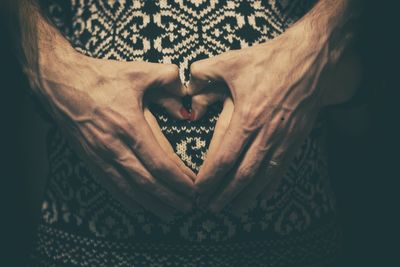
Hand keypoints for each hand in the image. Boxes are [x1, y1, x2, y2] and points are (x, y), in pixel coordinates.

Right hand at [30, 46, 195, 221]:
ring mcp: (99, 155)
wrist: (60, 83)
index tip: (194, 189)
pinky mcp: (89, 159)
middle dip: (170, 198)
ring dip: (151, 204)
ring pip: (129, 189)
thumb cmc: (101, 77)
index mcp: (129, 125)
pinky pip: (110, 185)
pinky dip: (127, 199)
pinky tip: (139, 207)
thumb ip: (167, 78)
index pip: (160, 163)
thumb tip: (186, 95)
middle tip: (189, 207)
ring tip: (170, 213)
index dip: (179, 180)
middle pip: (147, 182)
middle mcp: (114, 146)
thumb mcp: (138, 71)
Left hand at [188, 21, 358, 214]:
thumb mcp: (231, 62)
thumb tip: (185, 87)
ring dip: (246, 196)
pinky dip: (269, 186)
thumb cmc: (269, 59)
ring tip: (233, 210)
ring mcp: (283, 139)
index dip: (210, 179)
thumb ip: (202, 74)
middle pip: (242, 175)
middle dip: (224, 195)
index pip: (224, 159)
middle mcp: (265, 135)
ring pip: (263, 178)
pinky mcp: (296, 138)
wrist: (311, 57)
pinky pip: (281, 169)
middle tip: (210, 209)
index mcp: (247, 118)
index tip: (198, 191)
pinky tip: (261, 195)